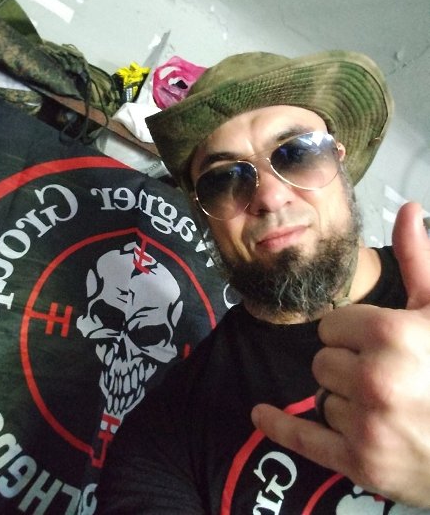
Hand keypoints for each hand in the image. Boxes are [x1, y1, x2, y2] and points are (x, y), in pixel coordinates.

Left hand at [251, 202, 429, 506]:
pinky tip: (259, 414)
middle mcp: (374, 379)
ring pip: (321, 395)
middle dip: (346, 366)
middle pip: (322, 360)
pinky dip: (280, 426)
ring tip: (387, 408)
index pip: (330, 326)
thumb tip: (407, 210)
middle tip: (387, 379)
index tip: (377, 345)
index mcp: (390, 334)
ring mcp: (365, 425)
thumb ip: (419, 261)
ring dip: (344, 399)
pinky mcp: (360, 462)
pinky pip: (303, 438)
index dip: (352, 335)